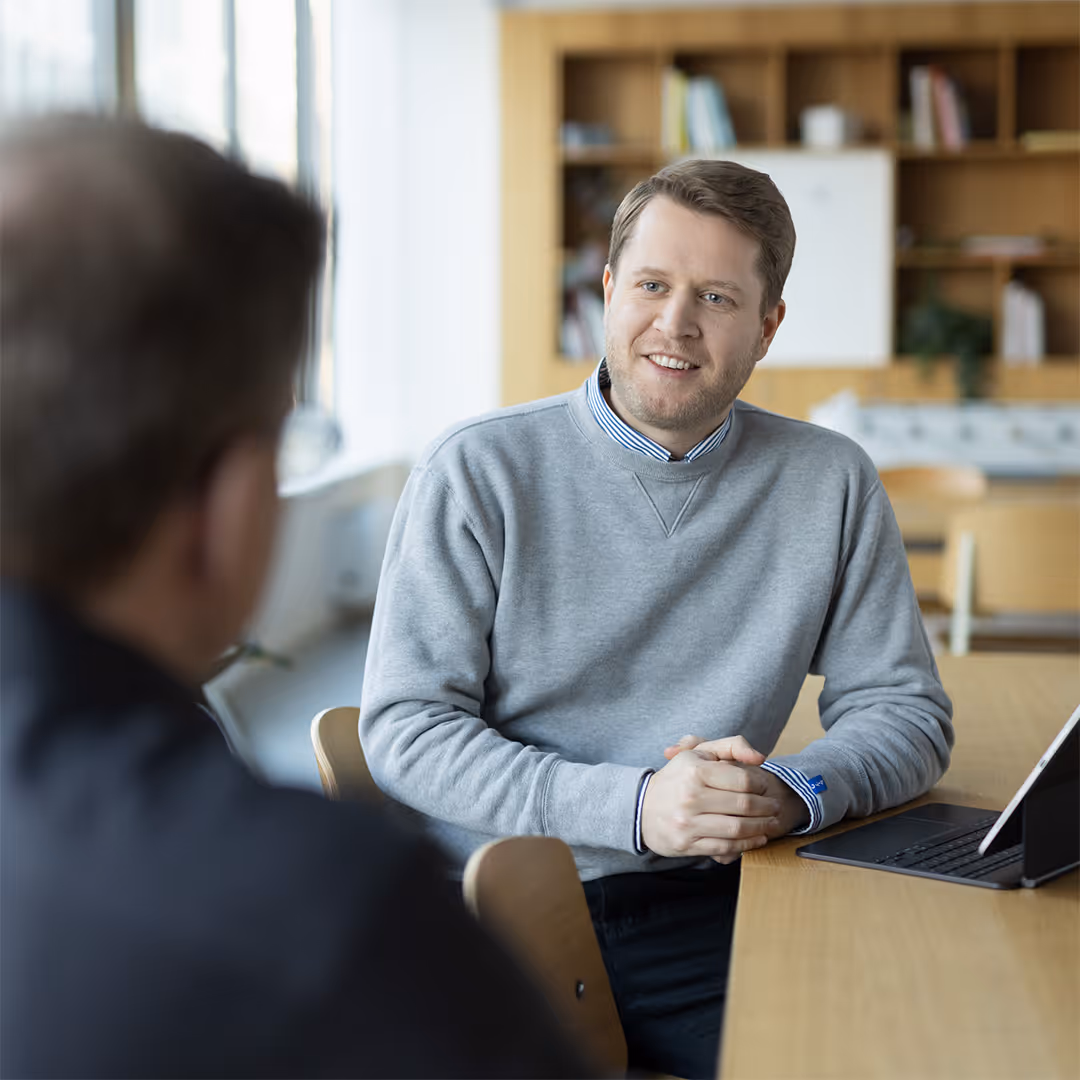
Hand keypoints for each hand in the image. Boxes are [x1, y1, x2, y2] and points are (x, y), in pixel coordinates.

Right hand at [664, 735, 809, 846]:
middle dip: (767, 808)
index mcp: (695, 771)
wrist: (641, 807)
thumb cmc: (677, 779)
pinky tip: (756, 838)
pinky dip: (747, 844)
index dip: (762, 784)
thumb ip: (732, 746)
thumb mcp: (699, 753)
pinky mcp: (687, 843)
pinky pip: (725, 847)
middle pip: (744, 805)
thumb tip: (759, 758)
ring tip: (770, 823)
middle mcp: (690, 796)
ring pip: (738, 828)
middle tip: (775, 807)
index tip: (767, 787)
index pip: (743, 779)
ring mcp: (688, 822)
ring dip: (761, 827)